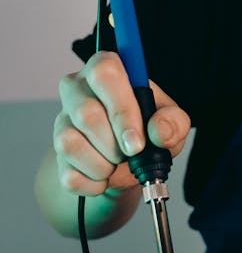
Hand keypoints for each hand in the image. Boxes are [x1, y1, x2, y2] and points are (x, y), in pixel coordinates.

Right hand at [54, 52, 190, 196]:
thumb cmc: (149, 131)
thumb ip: (173, 122)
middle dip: (116, 144)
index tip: (137, 140)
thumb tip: (158, 131)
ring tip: (118, 163)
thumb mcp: (173, 122)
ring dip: (104, 165)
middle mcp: (78, 88)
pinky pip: (68, 173)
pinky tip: (105, 177)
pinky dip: (95, 183)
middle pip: (86, 113)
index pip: (104, 72)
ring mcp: (63, 120)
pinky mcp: (58, 153)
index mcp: (107, 70)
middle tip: (132, 153)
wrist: (128, 165)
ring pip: (70, 143)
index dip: (121, 109)